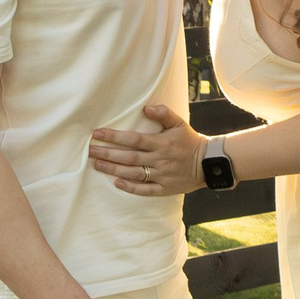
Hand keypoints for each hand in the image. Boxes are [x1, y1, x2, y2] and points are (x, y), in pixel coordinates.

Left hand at [88, 99, 208, 197]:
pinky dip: (130, 187)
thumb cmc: (190, 141)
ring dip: (113, 169)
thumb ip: (163, 114)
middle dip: (108, 154)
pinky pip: (144, 190)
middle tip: (90, 151)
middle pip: (129, 157)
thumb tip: (145, 108)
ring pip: (133, 173)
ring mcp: (161, 176)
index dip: (114, 137)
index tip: (98, 134)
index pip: (133, 139)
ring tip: (97, 164)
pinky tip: (116, 182)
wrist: (209, 163)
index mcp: (162, 143)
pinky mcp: (164, 189)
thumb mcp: (179, 123)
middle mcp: (159, 160)